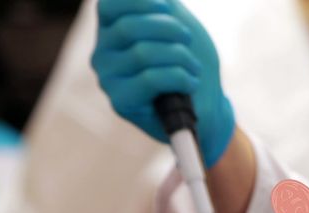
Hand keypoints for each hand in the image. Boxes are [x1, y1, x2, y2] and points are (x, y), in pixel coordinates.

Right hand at [91, 0, 233, 166]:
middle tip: (188, 42)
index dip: (141, 2)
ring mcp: (108, 79)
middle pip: (130, 27)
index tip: (167, 8)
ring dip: (181, 57)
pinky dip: (181, 78)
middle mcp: (102, 54)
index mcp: (110, 30)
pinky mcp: (120, 102)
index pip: (109, 6)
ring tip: (194, 68)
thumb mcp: (178, 23)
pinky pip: (150, 79)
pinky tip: (190, 84)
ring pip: (143, 54)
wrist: (206, 106)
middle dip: (170, 29)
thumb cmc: (190, 62)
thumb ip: (162, 4)